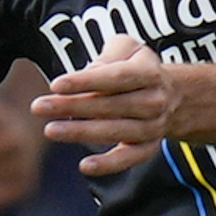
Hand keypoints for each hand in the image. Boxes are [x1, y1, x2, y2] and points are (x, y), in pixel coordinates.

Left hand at [33, 35, 183, 175]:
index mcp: (149, 73)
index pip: (115, 78)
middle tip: (39, 107)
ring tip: (51, 130)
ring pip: (115, 132)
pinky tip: (84, 166)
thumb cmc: (139, 69)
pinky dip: (108, 165)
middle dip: (72, 107)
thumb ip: (108, 55)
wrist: (175, 97)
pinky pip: (128, 159)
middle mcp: (153, 101)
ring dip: (81, 133)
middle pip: (110, 106)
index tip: (56, 84)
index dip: (85, 81)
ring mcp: (152, 127)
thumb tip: (87, 73)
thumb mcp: (129, 49)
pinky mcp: (147, 148)